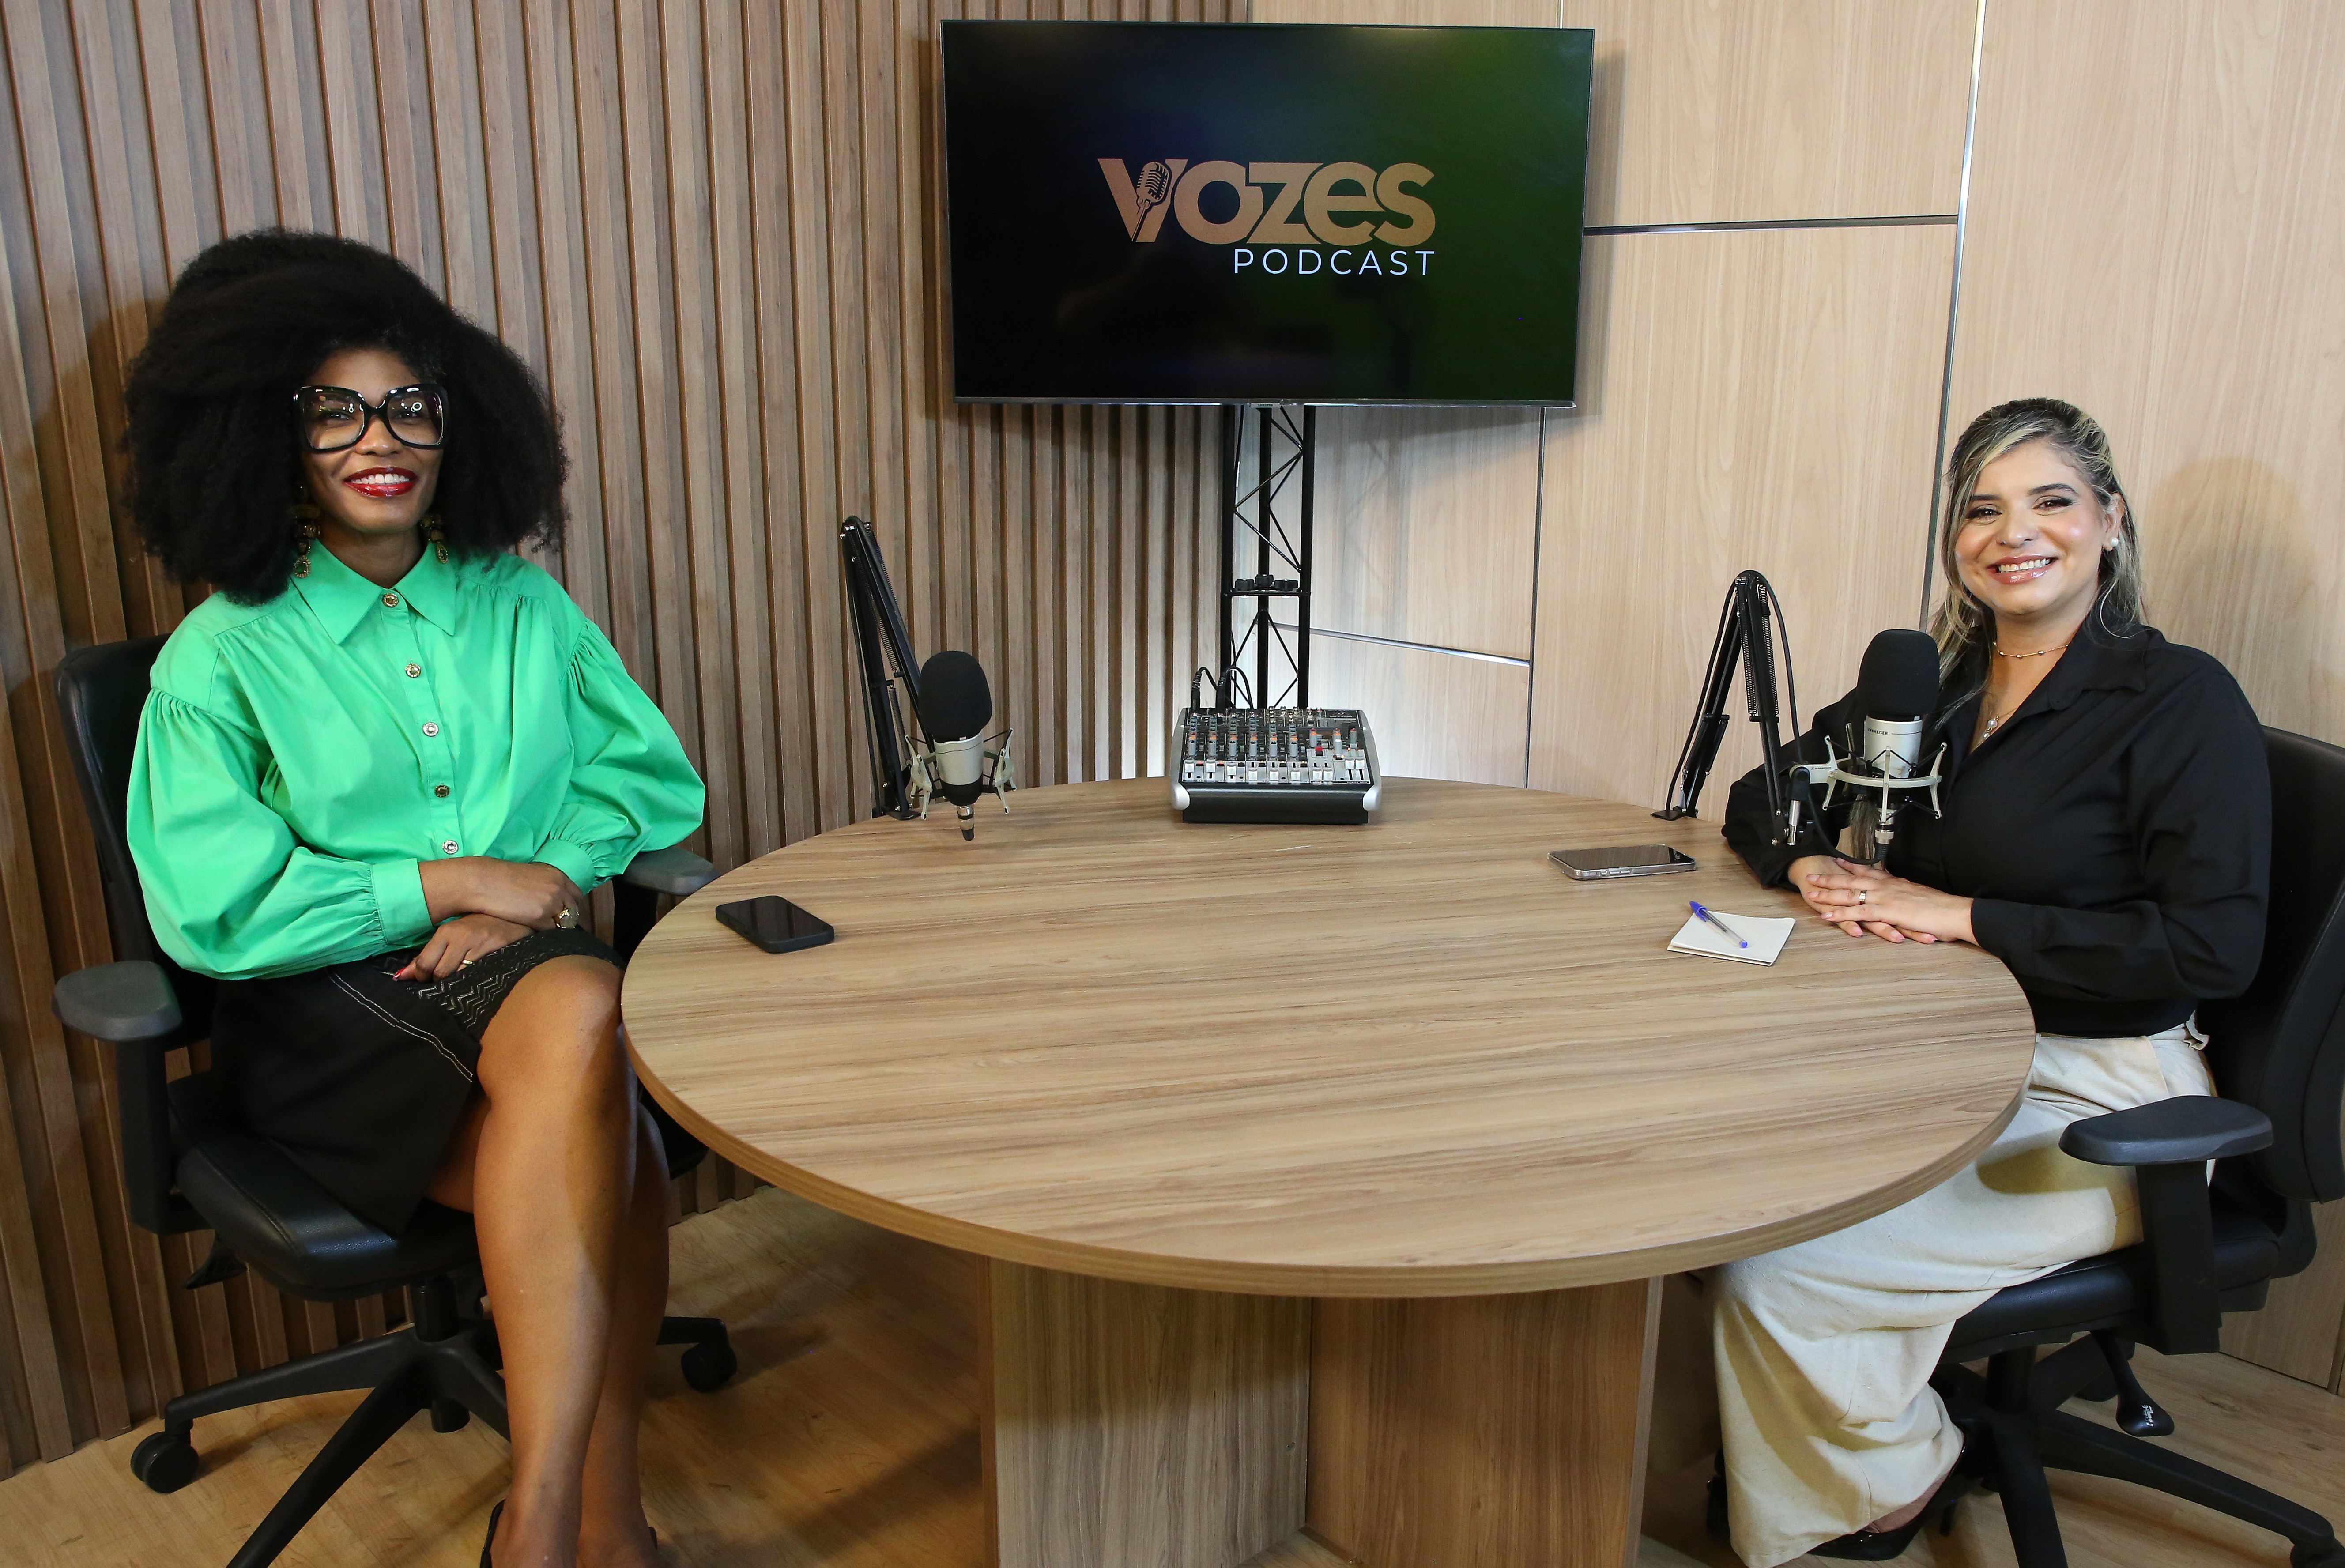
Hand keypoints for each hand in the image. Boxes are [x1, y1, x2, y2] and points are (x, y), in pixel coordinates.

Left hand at [397, 913, 530, 980]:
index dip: (420, 977)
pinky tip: (474, 980)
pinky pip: (477, 978)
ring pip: (457, 978)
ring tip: (459, 981)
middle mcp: (462, 937)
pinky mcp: (497, 956)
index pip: (424, 963)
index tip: (423, 980)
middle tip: (443, 981)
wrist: (516, 918)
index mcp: (447, 931)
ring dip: (454, 984)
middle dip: (438, 982)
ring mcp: (481, 947)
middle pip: (439, 973)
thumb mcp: (454, 934)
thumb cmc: (481, 927)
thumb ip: (429, 954)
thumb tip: (401, 976)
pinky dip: (471, 982)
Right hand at [420, 857, 582, 928]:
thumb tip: (555, 898)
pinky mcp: (539, 917)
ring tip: (539, 925)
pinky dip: (542, 931)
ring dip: (554, 925)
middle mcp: (558, 887)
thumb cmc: (501, 878)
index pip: (576, 895)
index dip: (569, 905)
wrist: (483, 881)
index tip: (562, 912)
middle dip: (566, 917)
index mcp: (557, 875)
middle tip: (554, 923)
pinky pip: (549, 930)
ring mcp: (551, 902)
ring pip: (563, 922)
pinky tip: (530, 927)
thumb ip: (547, 885)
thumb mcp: (531, 875)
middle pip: (573, 909)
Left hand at [1793, 856, 1975, 944]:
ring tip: (1810, 892)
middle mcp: (1887, 887)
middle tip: (1812, 875)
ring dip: (1829, 893)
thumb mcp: (1921, 896)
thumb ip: (1907, 895)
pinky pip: (1858, 911)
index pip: (1868, 871)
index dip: (1851, 866)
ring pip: (1850, 893)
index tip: (1837, 860)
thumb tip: (1903, 895)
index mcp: (1895, 883)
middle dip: (1830, 877)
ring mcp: (1885, 898)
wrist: (1955, 911)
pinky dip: (1841, 913)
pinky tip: (1827, 914)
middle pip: (1852, 880)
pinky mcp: (1887, 912)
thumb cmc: (1942, 907)